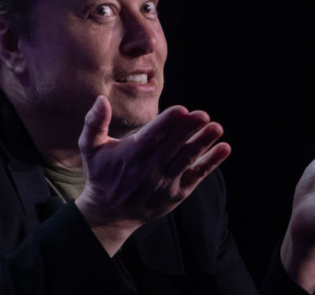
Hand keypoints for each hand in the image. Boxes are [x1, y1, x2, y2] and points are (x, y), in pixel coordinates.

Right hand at [74, 96, 230, 255]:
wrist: (110, 214)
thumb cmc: (101, 174)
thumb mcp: (90, 148)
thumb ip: (94, 122)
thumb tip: (101, 100)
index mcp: (131, 154)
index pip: (152, 135)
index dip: (167, 122)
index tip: (182, 110)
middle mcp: (149, 168)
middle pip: (173, 145)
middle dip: (189, 129)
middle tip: (203, 115)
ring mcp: (165, 181)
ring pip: (187, 159)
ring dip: (203, 143)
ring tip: (217, 128)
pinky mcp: (177, 192)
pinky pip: (196, 175)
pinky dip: (211, 163)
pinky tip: (224, 149)